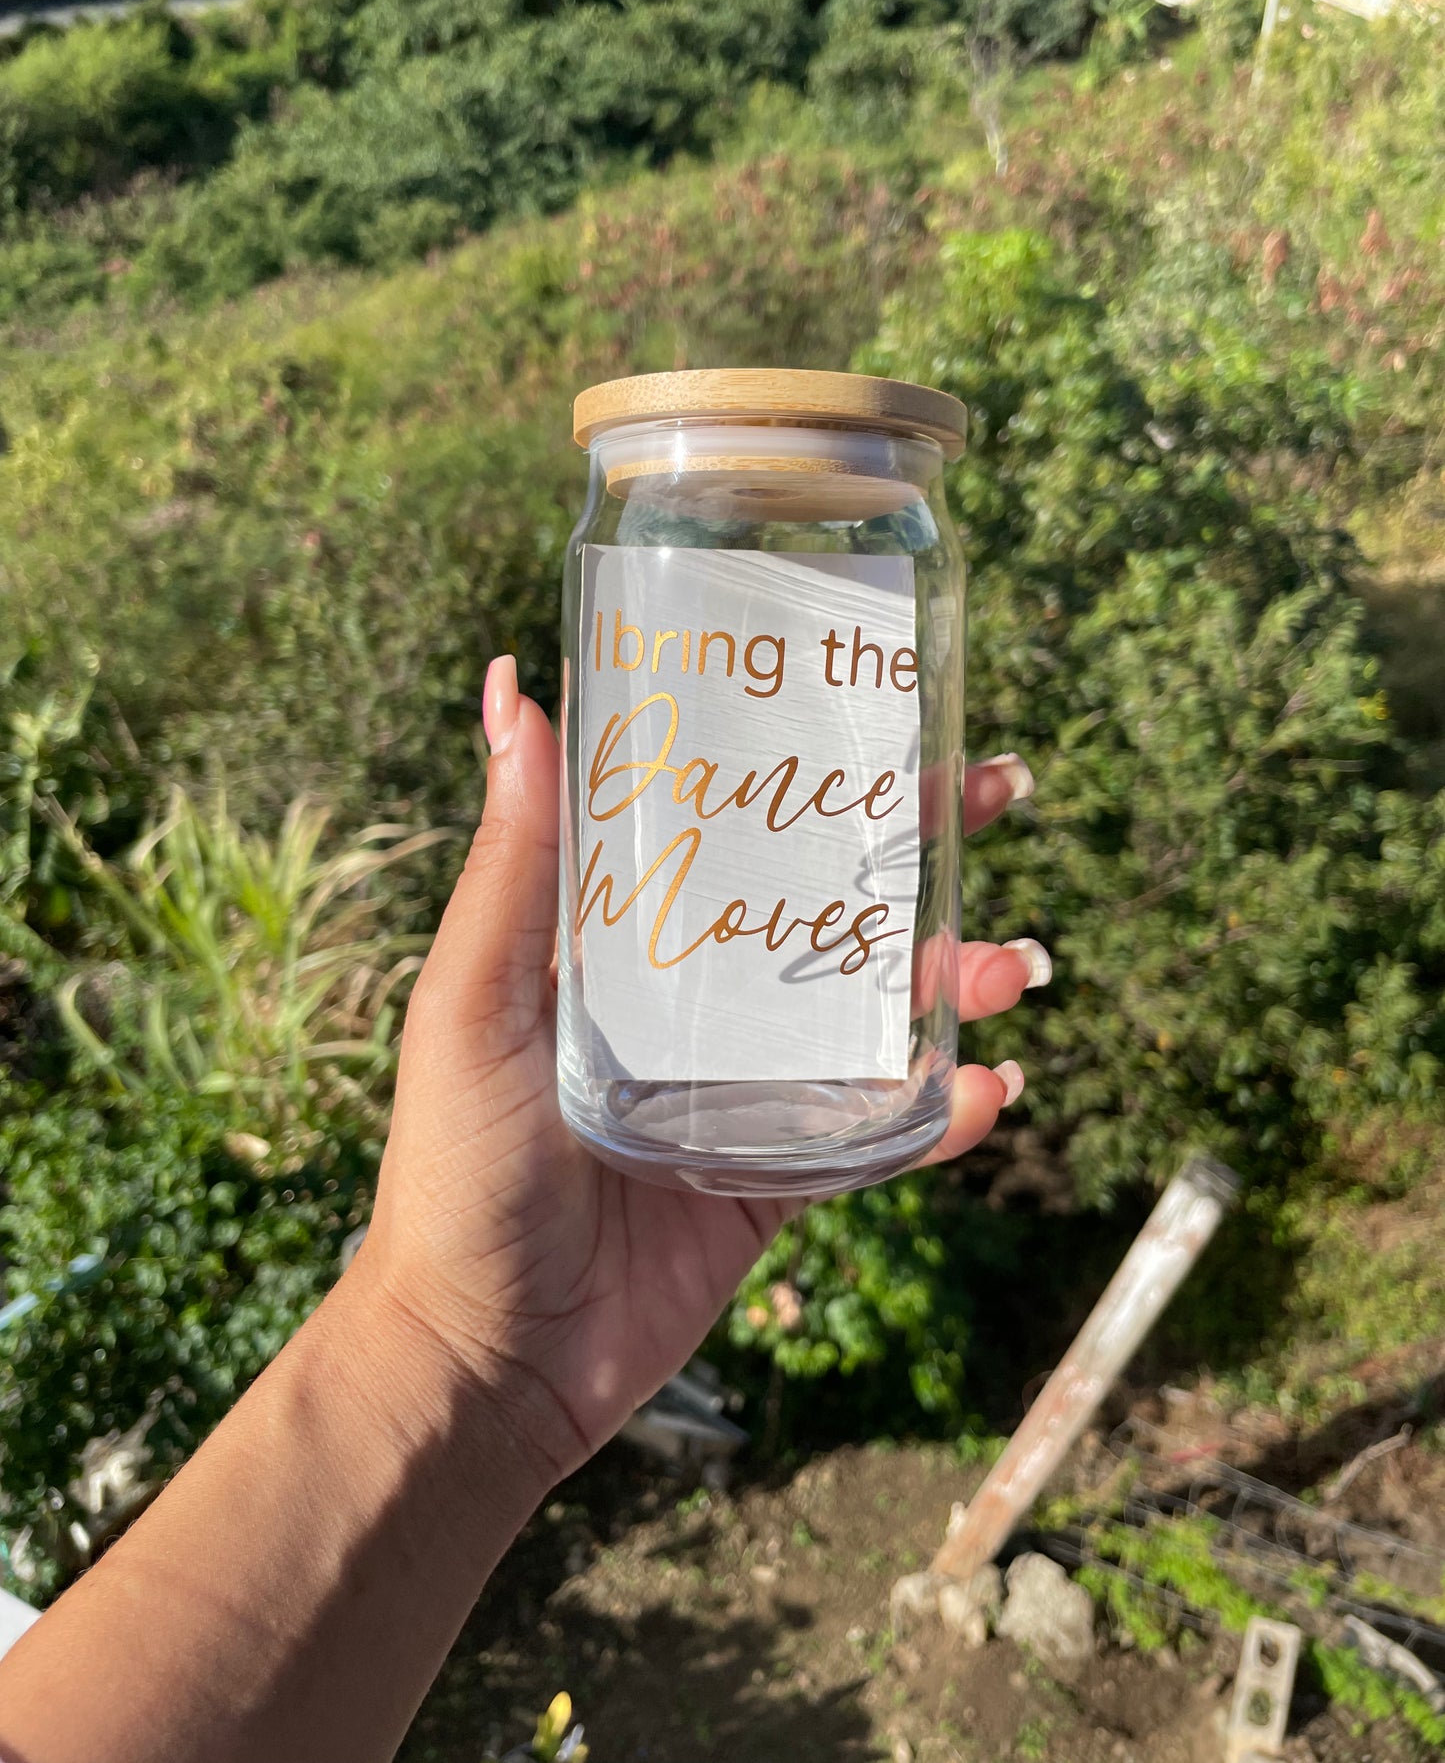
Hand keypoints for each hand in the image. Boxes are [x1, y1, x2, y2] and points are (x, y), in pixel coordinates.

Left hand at [357, 659, 1045, 1488]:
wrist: (485, 1359)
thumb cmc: (454, 1168)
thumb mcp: (472, 998)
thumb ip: (512, 858)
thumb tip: (507, 683)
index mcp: (628, 941)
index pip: (733, 827)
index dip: (809, 765)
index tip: (883, 703)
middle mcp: (697, 1002)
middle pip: (828, 902)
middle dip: (919, 846)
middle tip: (998, 792)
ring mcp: (749, 1090)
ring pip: (878, 1010)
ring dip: (959, 977)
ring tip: (1012, 967)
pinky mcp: (784, 1179)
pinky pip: (884, 1133)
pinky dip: (948, 1114)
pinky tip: (992, 1091)